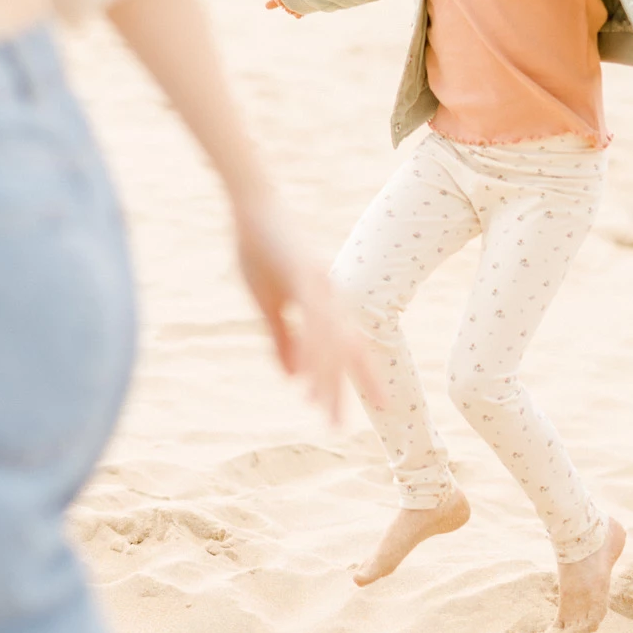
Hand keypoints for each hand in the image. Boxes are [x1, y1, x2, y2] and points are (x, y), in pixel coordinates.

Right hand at [233, 201, 377, 424]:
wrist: (252, 206)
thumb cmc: (259, 250)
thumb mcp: (267, 303)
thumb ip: (282, 339)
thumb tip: (293, 378)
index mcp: (326, 301)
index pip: (350, 345)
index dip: (365, 376)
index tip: (380, 406)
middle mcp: (330, 295)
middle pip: (348, 349)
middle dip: (353, 386)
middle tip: (348, 425)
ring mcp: (319, 284)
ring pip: (331, 341)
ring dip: (327, 379)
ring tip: (323, 411)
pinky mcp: (302, 275)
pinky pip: (310, 320)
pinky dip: (310, 350)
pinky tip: (306, 374)